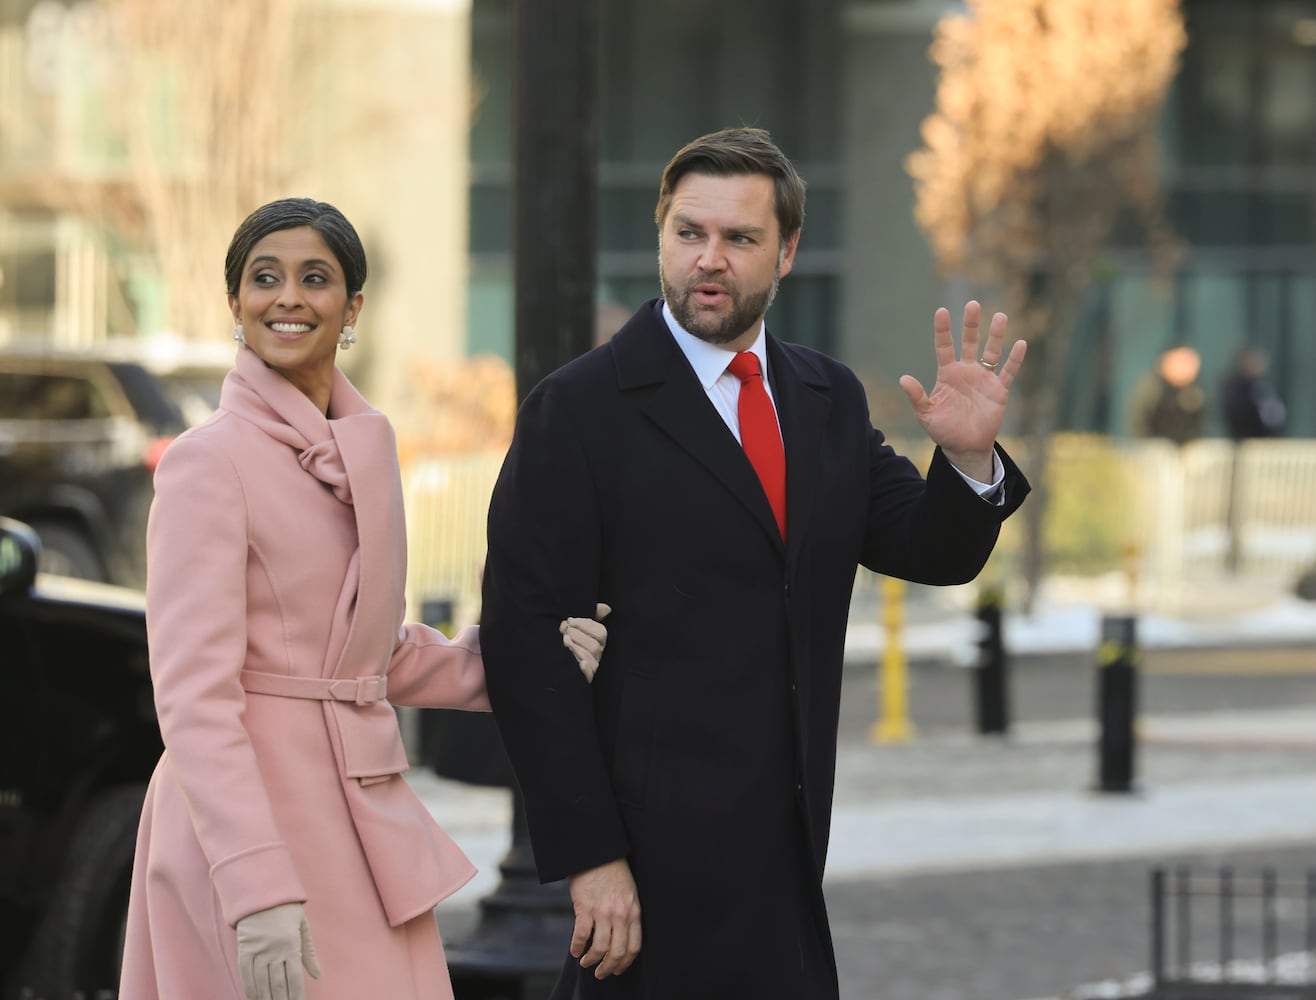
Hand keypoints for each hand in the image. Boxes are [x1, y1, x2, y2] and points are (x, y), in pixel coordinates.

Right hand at [235, 902, 319, 999]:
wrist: (261, 892)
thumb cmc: (287, 910)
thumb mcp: (303, 927)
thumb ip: (308, 953)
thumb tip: (317, 974)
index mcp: (291, 945)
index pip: (294, 978)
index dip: (296, 995)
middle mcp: (274, 950)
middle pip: (278, 984)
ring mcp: (257, 951)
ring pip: (261, 983)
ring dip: (266, 999)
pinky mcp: (244, 950)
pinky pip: (246, 975)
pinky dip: (250, 990)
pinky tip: (254, 999)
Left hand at [561, 603, 611, 682]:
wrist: (555, 660)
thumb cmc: (570, 638)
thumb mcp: (578, 626)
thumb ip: (592, 615)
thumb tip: (606, 608)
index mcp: (598, 640)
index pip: (600, 632)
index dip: (585, 625)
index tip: (569, 620)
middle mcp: (598, 653)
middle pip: (594, 645)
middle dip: (577, 636)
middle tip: (564, 631)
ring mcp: (592, 665)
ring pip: (590, 657)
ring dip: (576, 648)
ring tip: (564, 641)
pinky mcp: (586, 677)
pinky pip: (589, 674)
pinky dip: (585, 669)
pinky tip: (579, 664)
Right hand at [568, 858, 642, 978]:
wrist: (598, 853)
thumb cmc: (614, 872)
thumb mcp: (629, 893)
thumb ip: (627, 914)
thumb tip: (619, 936)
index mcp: (633, 912)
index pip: (634, 947)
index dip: (625, 963)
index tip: (617, 970)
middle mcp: (620, 915)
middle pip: (617, 952)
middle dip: (608, 968)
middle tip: (600, 973)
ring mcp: (603, 912)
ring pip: (599, 948)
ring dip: (591, 960)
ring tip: (586, 962)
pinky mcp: (585, 907)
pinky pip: (581, 935)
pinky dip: (576, 947)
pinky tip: (574, 950)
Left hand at [899, 301, 1025, 481]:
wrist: (964, 447)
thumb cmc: (943, 430)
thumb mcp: (926, 414)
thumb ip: (917, 396)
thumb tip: (903, 378)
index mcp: (947, 374)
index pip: (944, 347)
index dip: (943, 330)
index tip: (941, 311)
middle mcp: (966, 371)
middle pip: (969, 342)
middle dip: (971, 324)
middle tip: (973, 304)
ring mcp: (983, 379)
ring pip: (991, 352)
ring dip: (996, 335)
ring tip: (1000, 316)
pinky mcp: (999, 390)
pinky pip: (1008, 372)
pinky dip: (1014, 359)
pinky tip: (1020, 344)